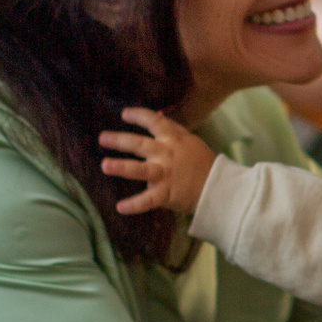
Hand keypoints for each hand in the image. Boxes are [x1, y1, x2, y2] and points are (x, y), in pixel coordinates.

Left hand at [100, 107, 215, 215]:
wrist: (218, 188)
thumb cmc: (202, 162)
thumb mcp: (190, 140)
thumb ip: (172, 128)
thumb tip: (157, 114)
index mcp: (173, 139)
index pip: (154, 122)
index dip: (139, 116)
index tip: (124, 114)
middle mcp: (167, 155)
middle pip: (140, 145)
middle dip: (119, 141)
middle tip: (102, 138)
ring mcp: (166, 174)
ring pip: (141, 170)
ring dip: (122, 167)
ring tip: (105, 165)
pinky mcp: (167, 194)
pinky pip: (148, 200)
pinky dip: (135, 205)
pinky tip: (120, 207)